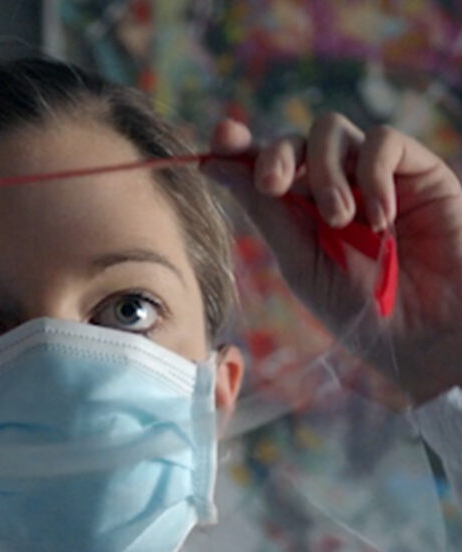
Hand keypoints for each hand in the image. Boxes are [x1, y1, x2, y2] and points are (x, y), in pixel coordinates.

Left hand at [203, 112, 461, 404]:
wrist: (426, 333)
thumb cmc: (363, 310)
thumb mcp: (302, 262)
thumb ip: (265, 210)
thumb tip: (212, 161)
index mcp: (298, 213)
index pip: (263, 166)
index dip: (238, 147)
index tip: (219, 141)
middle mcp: (334, 187)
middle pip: (293, 139)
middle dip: (276, 156)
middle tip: (273, 187)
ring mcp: (374, 176)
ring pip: (331, 131)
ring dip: (325, 172)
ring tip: (341, 220)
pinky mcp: (416, 170)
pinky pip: (382, 141)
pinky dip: (373, 174)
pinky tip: (381, 219)